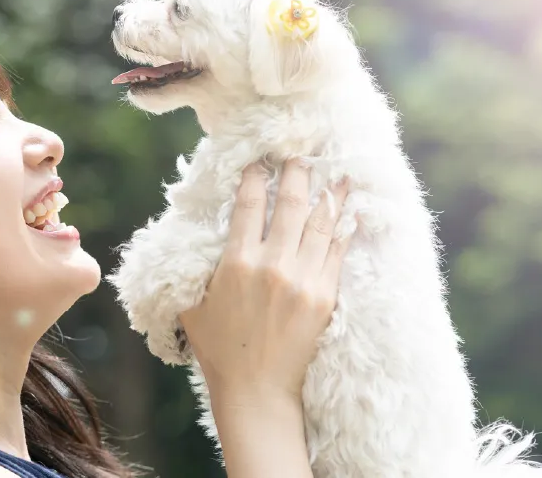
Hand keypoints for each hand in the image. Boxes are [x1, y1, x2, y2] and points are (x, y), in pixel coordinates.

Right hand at [179, 159, 352, 407]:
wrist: (257, 389)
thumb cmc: (219, 347)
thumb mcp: (193, 303)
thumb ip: (194, 265)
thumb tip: (191, 232)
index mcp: (236, 262)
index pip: (248, 203)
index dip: (255, 176)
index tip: (259, 160)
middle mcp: (272, 265)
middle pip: (289, 203)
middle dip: (296, 172)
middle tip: (300, 152)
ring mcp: (303, 280)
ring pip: (320, 222)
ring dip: (329, 192)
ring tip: (336, 170)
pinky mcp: (325, 296)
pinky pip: (337, 251)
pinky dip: (345, 227)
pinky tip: (350, 210)